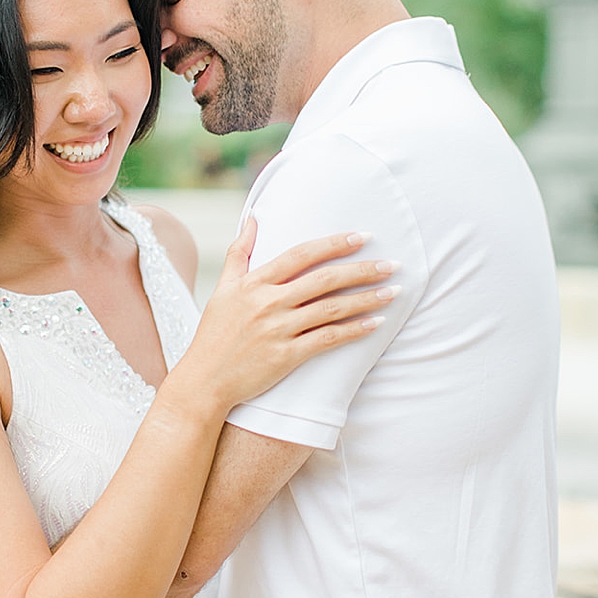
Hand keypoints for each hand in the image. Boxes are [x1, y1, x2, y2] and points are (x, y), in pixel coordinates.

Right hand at [182, 222, 397, 414]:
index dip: (334, 243)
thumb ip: (240, 251)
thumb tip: (253, 216)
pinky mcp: (286, 357)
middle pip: (324, 279)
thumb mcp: (222, 288)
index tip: (363, 237)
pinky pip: (328, 339)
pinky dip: (354, 330)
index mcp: (254, 283)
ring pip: (331, 309)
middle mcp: (268, 303)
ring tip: (393, 290)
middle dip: (362, 270)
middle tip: (393, 264)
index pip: (301, 254)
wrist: (204, 381)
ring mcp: (278, 330)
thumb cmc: (214, 334)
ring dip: (366, 298)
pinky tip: (376, 323)